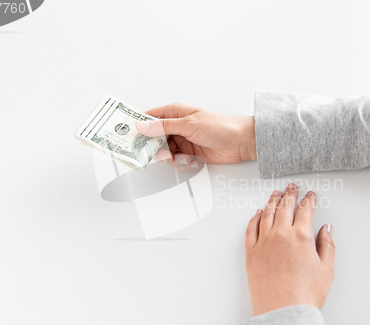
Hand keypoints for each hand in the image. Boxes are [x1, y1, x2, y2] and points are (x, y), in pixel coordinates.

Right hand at [135, 103, 256, 166]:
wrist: (241, 142)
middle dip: (156, 150)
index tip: (127, 137)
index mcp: (174, 113)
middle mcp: (176, 127)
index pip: (148, 118)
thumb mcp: (190, 124)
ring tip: (185, 158)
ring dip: (172, 159)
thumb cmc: (220, 126)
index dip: (137, 126)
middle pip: (153, 140)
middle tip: (164, 155)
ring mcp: (182, 141)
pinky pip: (177, 163)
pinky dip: (183, 165)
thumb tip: (142, 126)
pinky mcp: (190, 155)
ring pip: (164, 154)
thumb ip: (164, 126)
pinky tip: (194, 161)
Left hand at [245, 184, 334, 315]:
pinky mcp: (251, 252)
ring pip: (267, 214)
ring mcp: (263, 242)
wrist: (281, 312)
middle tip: (291, 186)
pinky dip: (255, 217)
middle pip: (285, 207)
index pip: (306, 210)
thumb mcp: (327, 270)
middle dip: (290, 194)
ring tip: (275, 194)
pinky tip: (258, 213)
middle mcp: (280, 234)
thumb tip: (327, 229)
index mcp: (301, 236)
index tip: (310, 195)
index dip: (309, 200)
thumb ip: (327, 245)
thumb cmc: (304, 295)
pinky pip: (251, 228)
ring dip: (272, 201)